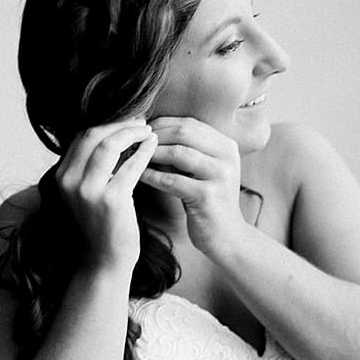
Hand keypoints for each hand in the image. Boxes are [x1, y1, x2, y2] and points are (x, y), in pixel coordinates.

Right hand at [55, 120, 158, 271]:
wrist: (104, 261)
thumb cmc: (101, 225)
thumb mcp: (86, 192)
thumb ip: (91, 167)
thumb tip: (113, 134)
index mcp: (61, 177)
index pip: (81, 137)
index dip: (106, 124)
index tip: (126, 120)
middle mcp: (69, 181)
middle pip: (92, 135)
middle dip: (119, 123)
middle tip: (140, 120)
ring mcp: (88, 191)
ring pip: (109, 145)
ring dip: (132, 133)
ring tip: (148, 131)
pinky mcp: (110, 200)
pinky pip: (130, 166)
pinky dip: (144, 151)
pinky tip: (153, 146)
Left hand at [141, 117, 243, 256]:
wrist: (226, 236)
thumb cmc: (206, 200)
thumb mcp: (201, 169)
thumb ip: (183, 150)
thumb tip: (147, 133)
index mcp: (225, 144)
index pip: (188, 123)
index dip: (161, 124)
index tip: (139, 132)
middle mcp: (227, 155)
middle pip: (184, 132)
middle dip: (154, 136)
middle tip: (133, 144)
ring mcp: (220, 175)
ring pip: (178, 153)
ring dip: (151, 154)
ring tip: (132, 158)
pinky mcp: (208, 196)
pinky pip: (172, 180)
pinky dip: (152, 175)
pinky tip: (137, 176)